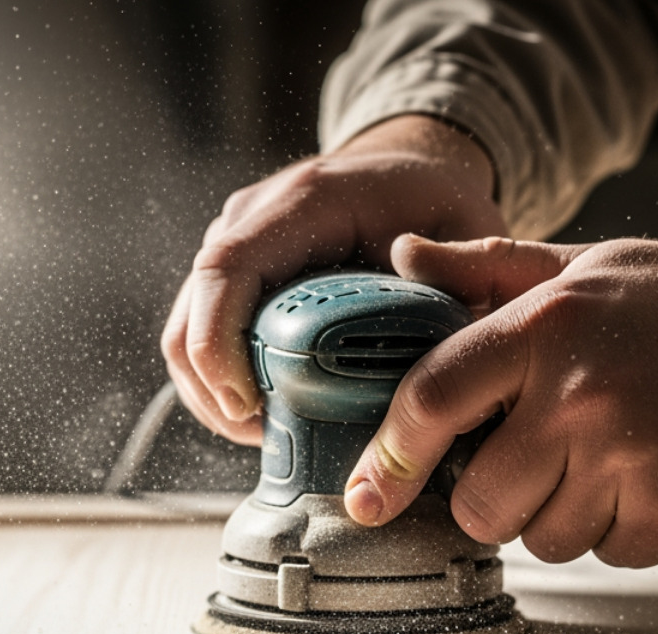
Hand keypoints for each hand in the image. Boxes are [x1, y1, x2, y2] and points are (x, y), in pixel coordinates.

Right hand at [160, 115, 504, 445]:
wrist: (409, 171)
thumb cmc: (435, 201)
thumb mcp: (470, 226)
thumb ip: (464, 270)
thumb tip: (430, 313)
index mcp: (304, 203)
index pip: (228, 268)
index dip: (218, 341)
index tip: (246, 403)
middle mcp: (253, 219)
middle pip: (192, 311)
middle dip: (212, 388)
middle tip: (261, 436)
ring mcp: (237, 247)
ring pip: (187, 332)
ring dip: (213, 393)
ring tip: (265, 434)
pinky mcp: (238, 278)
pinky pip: (204, 337)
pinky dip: (223, 383)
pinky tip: (263, 414)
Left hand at [343, 235, 657, 567]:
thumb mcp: (583, 264)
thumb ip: (485, 268)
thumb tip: (403, 256)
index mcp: (544, 327)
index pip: (432, 399)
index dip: (389, 457)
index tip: (368, 495)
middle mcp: (580, 396)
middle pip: (481, 503)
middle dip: (494, 496)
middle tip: (537, 458)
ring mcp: (631, 459)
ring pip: (544, 540)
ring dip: (562, 514)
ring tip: (608, 458)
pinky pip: (611, 554)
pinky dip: (622, 529)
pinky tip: (651, 476)